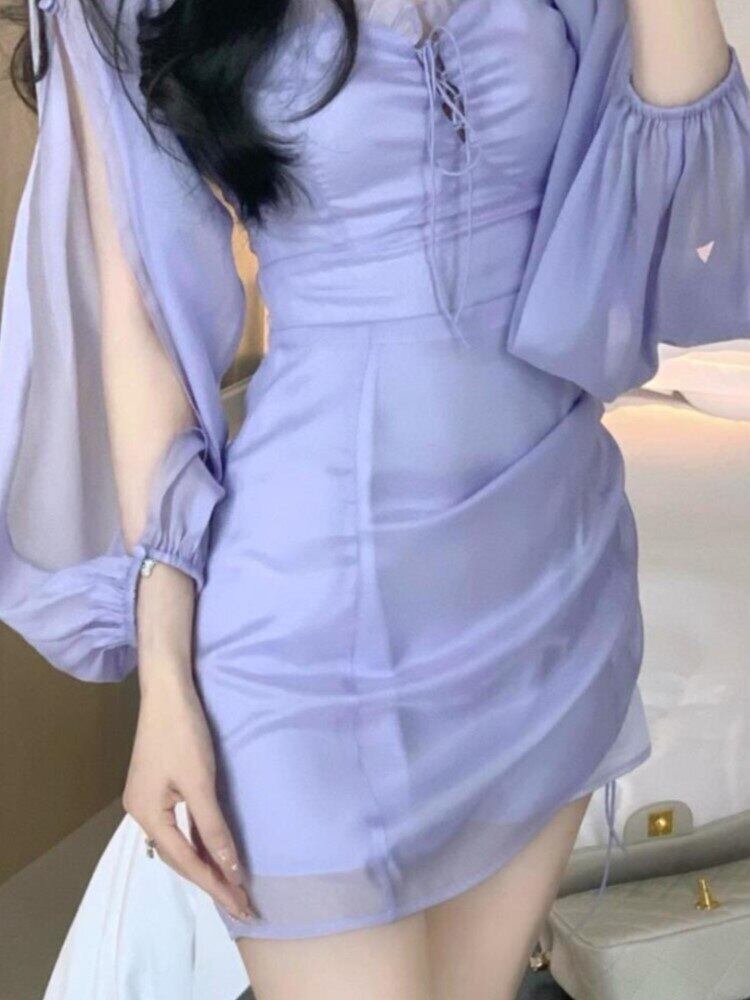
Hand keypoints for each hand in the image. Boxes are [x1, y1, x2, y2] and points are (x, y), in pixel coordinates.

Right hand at [122, 673, 257, 920]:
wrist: (168, 690)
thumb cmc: (183, 733)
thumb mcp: (200, 782)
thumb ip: (213, 826)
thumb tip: (229, 867)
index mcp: (146, 814)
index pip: (185, 860)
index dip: (214, 883)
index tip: (240, 904)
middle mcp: (141, 813)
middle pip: (179, 856)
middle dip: (210, 880)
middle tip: (241, 905)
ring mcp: (148, 800)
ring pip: (179, 842)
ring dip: (205, 863)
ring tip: (232, 887)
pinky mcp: (158, 787)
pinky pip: (179, 826)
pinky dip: (199, 841)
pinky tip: (215, 852)